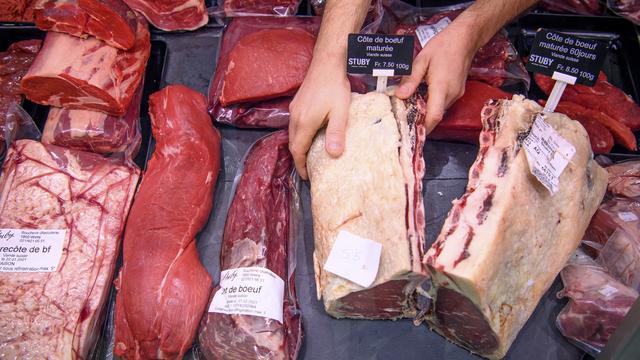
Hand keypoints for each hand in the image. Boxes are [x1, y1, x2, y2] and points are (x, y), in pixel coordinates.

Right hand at [289, 61, 350, 178]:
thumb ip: (336, 133)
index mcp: (304, 123)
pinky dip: (299, 135)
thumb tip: (334, 155)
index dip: (300, 165)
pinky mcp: (297, 103)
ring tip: (310, 154)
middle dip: (299, 158)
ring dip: (299, 146)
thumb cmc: (335, 87)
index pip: (297, 150)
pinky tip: (310, 135)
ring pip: (292, 134)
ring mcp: (294, 109)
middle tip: (309, 168)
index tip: (306, 176)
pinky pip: (294, 125)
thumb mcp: (340, 112)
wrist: (327, 63)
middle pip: (293, 143)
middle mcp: (295, 117)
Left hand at [395, 23, 476, 132]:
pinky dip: (434, 104)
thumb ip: (411, 79)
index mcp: (442, 87)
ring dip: (428, 112)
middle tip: (405, 120)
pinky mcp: (458, 91)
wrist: (465, 38)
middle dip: (422, 120)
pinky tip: (423, 98)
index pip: (434, 115)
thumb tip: (400, 96)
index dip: (424, 127)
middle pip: (436, 115)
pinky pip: (444, 103)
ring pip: (440, 109)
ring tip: (411, 109)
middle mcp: (452, 93)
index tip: (413, 133)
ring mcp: (457, 93)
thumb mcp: (422, 60)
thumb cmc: (443, 45)